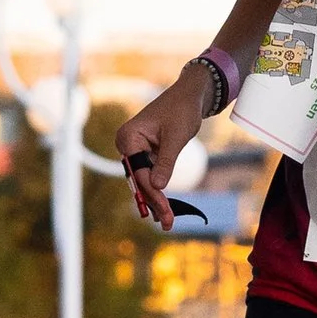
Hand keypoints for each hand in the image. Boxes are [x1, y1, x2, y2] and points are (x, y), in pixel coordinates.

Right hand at [115, 72, 207, 232]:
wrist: (190, 95)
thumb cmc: (182, 110)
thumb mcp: (176, 137)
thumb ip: (166, 162)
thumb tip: (158, 186)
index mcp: (129, 137)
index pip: (138, 171)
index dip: (152, 193)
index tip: (165, 210)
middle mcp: (127, 143)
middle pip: (139, 178)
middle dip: (153, 200)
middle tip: (167, 222)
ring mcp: (134, 148)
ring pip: (143, 179)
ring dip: (155, 198)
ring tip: (167, 220)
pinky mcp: (144, 152)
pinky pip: (149, 173)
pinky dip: (158, 188)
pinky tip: (165, 206)